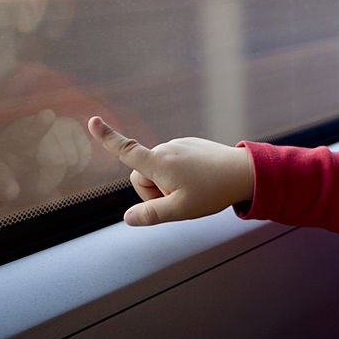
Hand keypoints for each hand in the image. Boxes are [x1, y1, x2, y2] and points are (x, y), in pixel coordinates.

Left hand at [0, 109, 91, 199]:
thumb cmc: (11, 159)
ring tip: (49, 171)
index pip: (32, 130)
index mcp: (22, 134)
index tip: (47, 115)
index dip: (41, 124)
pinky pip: (84, 158)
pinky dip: (75, 169)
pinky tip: (63, 166)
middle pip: (57, 161)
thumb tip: (12, 193)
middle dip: (50, 180)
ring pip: (73, 162)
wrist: (23, 141)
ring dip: (62, 174)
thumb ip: (2, 183)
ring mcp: (65, 125)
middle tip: (39, 186)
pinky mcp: (79, 130)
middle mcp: (47, 125)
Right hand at [88, 116, 253, 225]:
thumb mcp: (181, 210)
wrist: (246, 173)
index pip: (127, 151)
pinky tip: (200, 180)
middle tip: (181, 200)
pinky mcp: (190, 145)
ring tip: (195, 189)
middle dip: (153, 191)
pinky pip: (174, 164)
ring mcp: (179, 145)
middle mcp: (166, 149)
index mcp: (160, 163)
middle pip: (142, 176)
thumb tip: (128, 218)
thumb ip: (152, 214)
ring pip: (158, 171)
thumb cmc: (213, 192)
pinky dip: (180, 175)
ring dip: (168, 184)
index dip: (107, 138)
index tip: (93, 121)